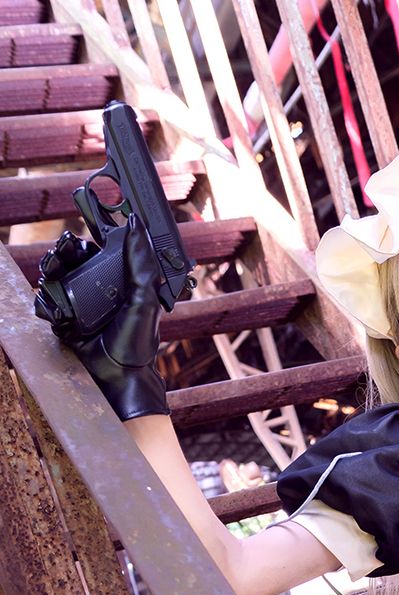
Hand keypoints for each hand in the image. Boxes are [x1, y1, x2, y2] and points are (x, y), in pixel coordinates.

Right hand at [36, 214, 167, 420]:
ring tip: (54, 272)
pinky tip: (58, 312)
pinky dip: (46, 302)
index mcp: (118, 277)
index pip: (101, 243)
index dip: (92, 224)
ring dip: (51, 270)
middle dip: (64, 249)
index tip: (86, 203)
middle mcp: (96, 285)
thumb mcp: (144, 298)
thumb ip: (140, 262)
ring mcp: (76, 300)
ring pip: (54, 274)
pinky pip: (45, 300)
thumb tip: (137, 224)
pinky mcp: (61, 317)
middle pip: (71, 255)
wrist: (117, 377)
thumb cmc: (137, 343)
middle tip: (65, 248)